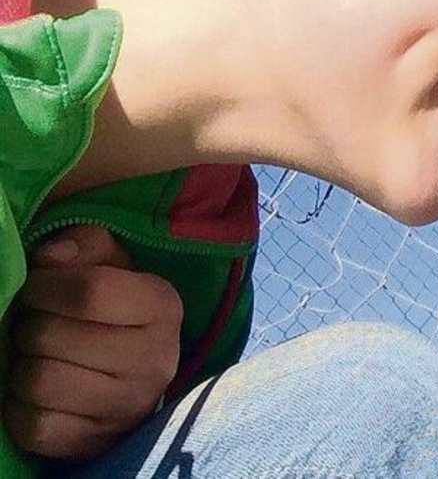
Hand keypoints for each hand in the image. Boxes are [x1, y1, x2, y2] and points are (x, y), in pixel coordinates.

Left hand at [4, 225, 183, 461]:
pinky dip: (21, 407)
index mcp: (164, 306)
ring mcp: (130, 408)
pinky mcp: (98, 444)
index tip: (39, 288)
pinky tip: (40, 393)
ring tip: (39, 358)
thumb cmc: (111, 308)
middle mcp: (158, 360)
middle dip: (31, 326)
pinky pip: (35, 426)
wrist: (128, 374)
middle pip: (51, 337)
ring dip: (24, 366)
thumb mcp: (107, 263)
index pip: (90, 292)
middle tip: (39, 325)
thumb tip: (50, 259)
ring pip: (39, 382)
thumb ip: (82, 245)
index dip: (46, 287)